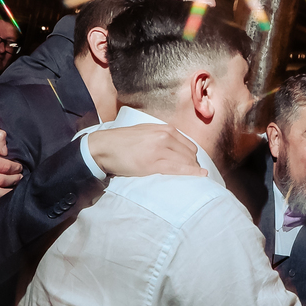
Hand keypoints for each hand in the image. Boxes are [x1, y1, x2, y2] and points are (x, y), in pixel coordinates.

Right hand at [88, 124, 205, 177]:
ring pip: (186, 161)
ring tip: (194, 177)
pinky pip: (178, 169)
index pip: (188, 144)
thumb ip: (162, 136)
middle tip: (192, 173)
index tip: (194, 164)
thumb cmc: (123, 141)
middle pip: (190, 153)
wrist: (104, 146)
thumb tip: (177, 147)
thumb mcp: (147, 132)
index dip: (193, 156)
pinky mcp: (153, 163)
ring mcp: (160, 149)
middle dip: (193, 164)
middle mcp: (165, 136)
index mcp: (164, 129)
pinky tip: (200, 175)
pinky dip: (191, 172)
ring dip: (192, 169)